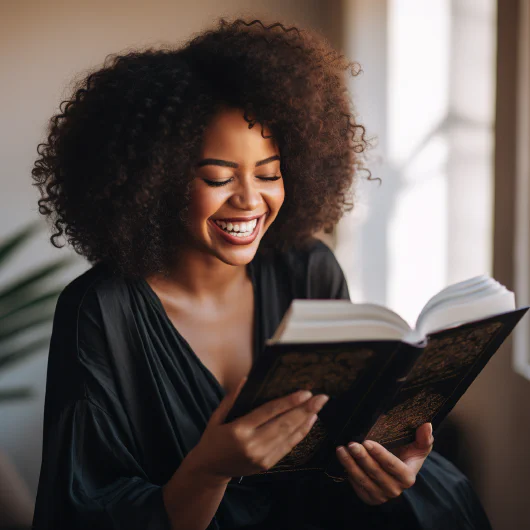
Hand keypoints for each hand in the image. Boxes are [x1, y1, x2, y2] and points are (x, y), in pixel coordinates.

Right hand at [187, 376, 329, 484]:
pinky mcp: (267, 465)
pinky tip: (309, 422)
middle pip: (284, 424)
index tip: (305, 392)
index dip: (289, 402)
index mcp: (239, 430)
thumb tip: (246, 379)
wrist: (210, 470)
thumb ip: (232, 398)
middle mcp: (252, 445)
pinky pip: (288, 447)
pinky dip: (300, 433)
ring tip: (318, 407)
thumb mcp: (217, 416)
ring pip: (289, 436)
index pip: (269, 412)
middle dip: (305, 410)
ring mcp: (261, 457)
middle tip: (321, 398)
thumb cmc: (213, 438)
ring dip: (306, 421)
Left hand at [336, 422, 433, 505]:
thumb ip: (424, 437)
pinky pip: (356, 486)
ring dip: (350, 464)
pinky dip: (348, 473)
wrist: (396, 471)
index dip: (380, 454)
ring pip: (363, 480)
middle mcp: (395, 489)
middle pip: (375, 473)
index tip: (367, 442)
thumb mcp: (418, 446)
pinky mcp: (369, 497)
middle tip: (351, 443)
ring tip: (341, 450)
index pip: (393, 466)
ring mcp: (381, 495)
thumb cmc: (407, 454)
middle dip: (362, 458)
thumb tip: (427, 425)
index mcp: (408, 477)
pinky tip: (343, 460)